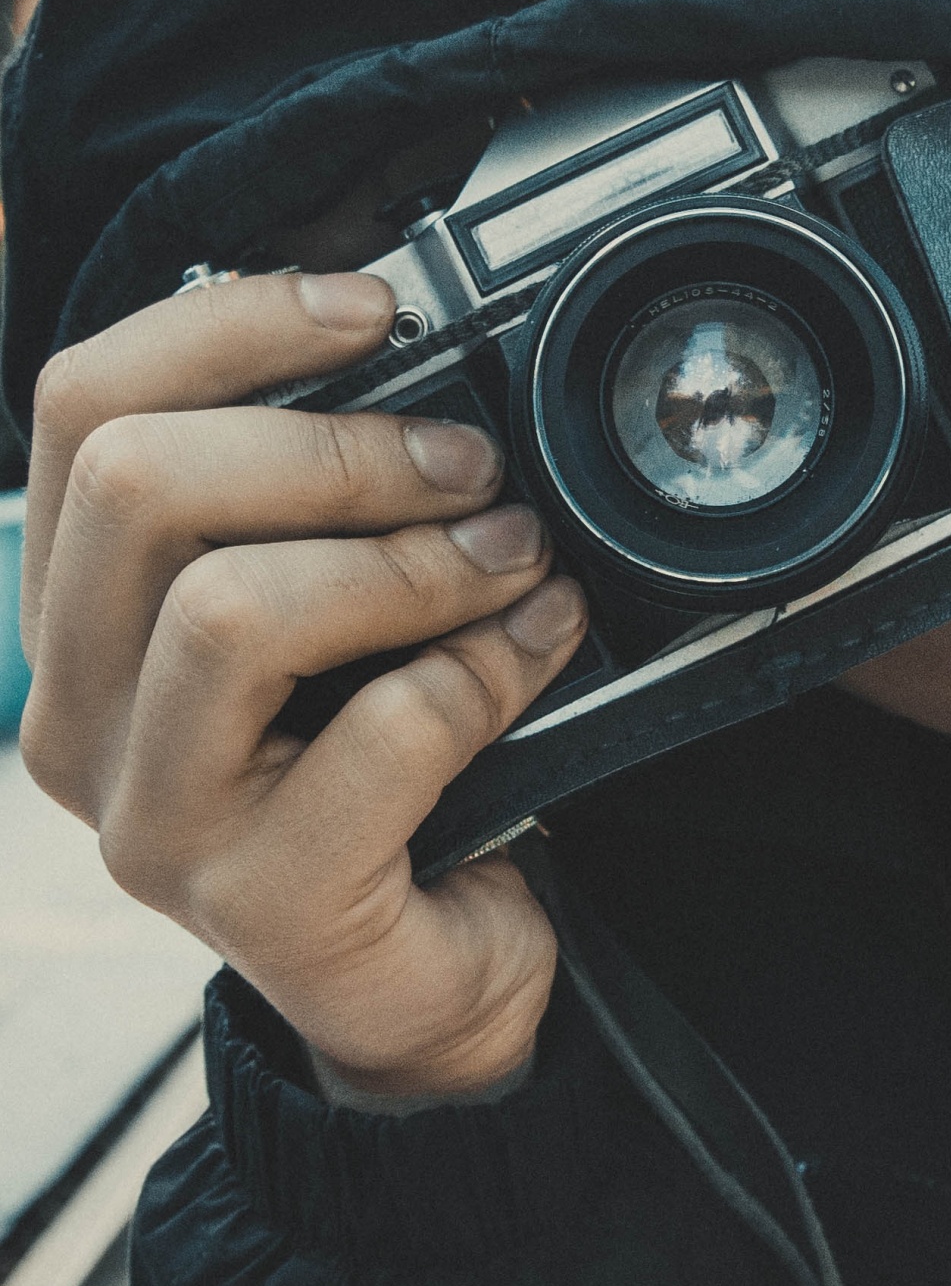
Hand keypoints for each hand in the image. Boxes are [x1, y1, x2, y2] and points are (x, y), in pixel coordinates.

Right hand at [19, 271, 587, 1097]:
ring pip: (231, 610)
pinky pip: (378, 734)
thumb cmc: (380, 767)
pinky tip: (538, 647)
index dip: (229, 324)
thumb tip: (412, 343)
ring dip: (408, 560)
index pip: (84, 407)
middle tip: (470, 464)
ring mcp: (154, 821)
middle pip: (139, 487)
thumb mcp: (327, 606)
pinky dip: (483, 668)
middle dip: (334, 448)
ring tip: (512, 556)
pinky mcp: (258, 904)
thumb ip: (320, 496)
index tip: (374, 307)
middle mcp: (77, 714)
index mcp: (78, 611)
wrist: (429, 977)